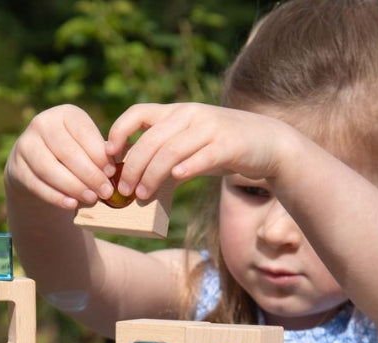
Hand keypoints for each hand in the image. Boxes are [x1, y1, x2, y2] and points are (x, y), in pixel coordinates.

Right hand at [5, 105, 116, 209]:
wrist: (37, 166)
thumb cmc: (74, 156)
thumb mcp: (88, 147)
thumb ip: (102, 153)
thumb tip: (119, 164)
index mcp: (65, 114)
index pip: (83, 132)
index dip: (99, 154)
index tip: (112, 172)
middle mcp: (42, 123)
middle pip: (67, 152)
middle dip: (89, 174)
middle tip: (105, 192)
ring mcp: (26, 145)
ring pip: (50, 168)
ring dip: (73, 186)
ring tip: (91, 199)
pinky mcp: (17, 167)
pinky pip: (37, 184)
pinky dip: (56, 196)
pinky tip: (71, 204)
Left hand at [106, 103, 294, 199]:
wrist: (269, 142)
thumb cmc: (224, 148)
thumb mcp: (191, 145)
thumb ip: (165, 157)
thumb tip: (135, 182)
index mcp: (177, 112)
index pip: (138, 112)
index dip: (119, 131)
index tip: (108, 155)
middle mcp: (191, 115)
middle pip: (151, 139)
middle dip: (133, 166)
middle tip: (124, 190)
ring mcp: (210, 128)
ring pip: (172, 150)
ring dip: (152, 174)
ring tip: (142, 195)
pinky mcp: (229, 144)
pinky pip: (202, 156)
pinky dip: (186, 167)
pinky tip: (175, 180)